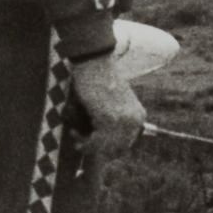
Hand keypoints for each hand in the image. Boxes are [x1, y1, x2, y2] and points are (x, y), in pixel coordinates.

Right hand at [67, 50, 146, 167]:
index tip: (92, 147)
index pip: (126, 145)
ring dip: (87, 146)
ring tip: (74, 135)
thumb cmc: (98, 80)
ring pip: (105, 148)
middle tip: (79, 144)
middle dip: (97, 150)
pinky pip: (96, 142)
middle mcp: (135, 121)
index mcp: (139, 117)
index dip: (108, 150)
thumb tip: (103, 146)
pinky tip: (73, 133)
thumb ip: (114, 122)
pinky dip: (83, 142)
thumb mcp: (114, 104)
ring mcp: (123, 121)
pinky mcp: (109, 119)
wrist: (94, 62)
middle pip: (117, 150)